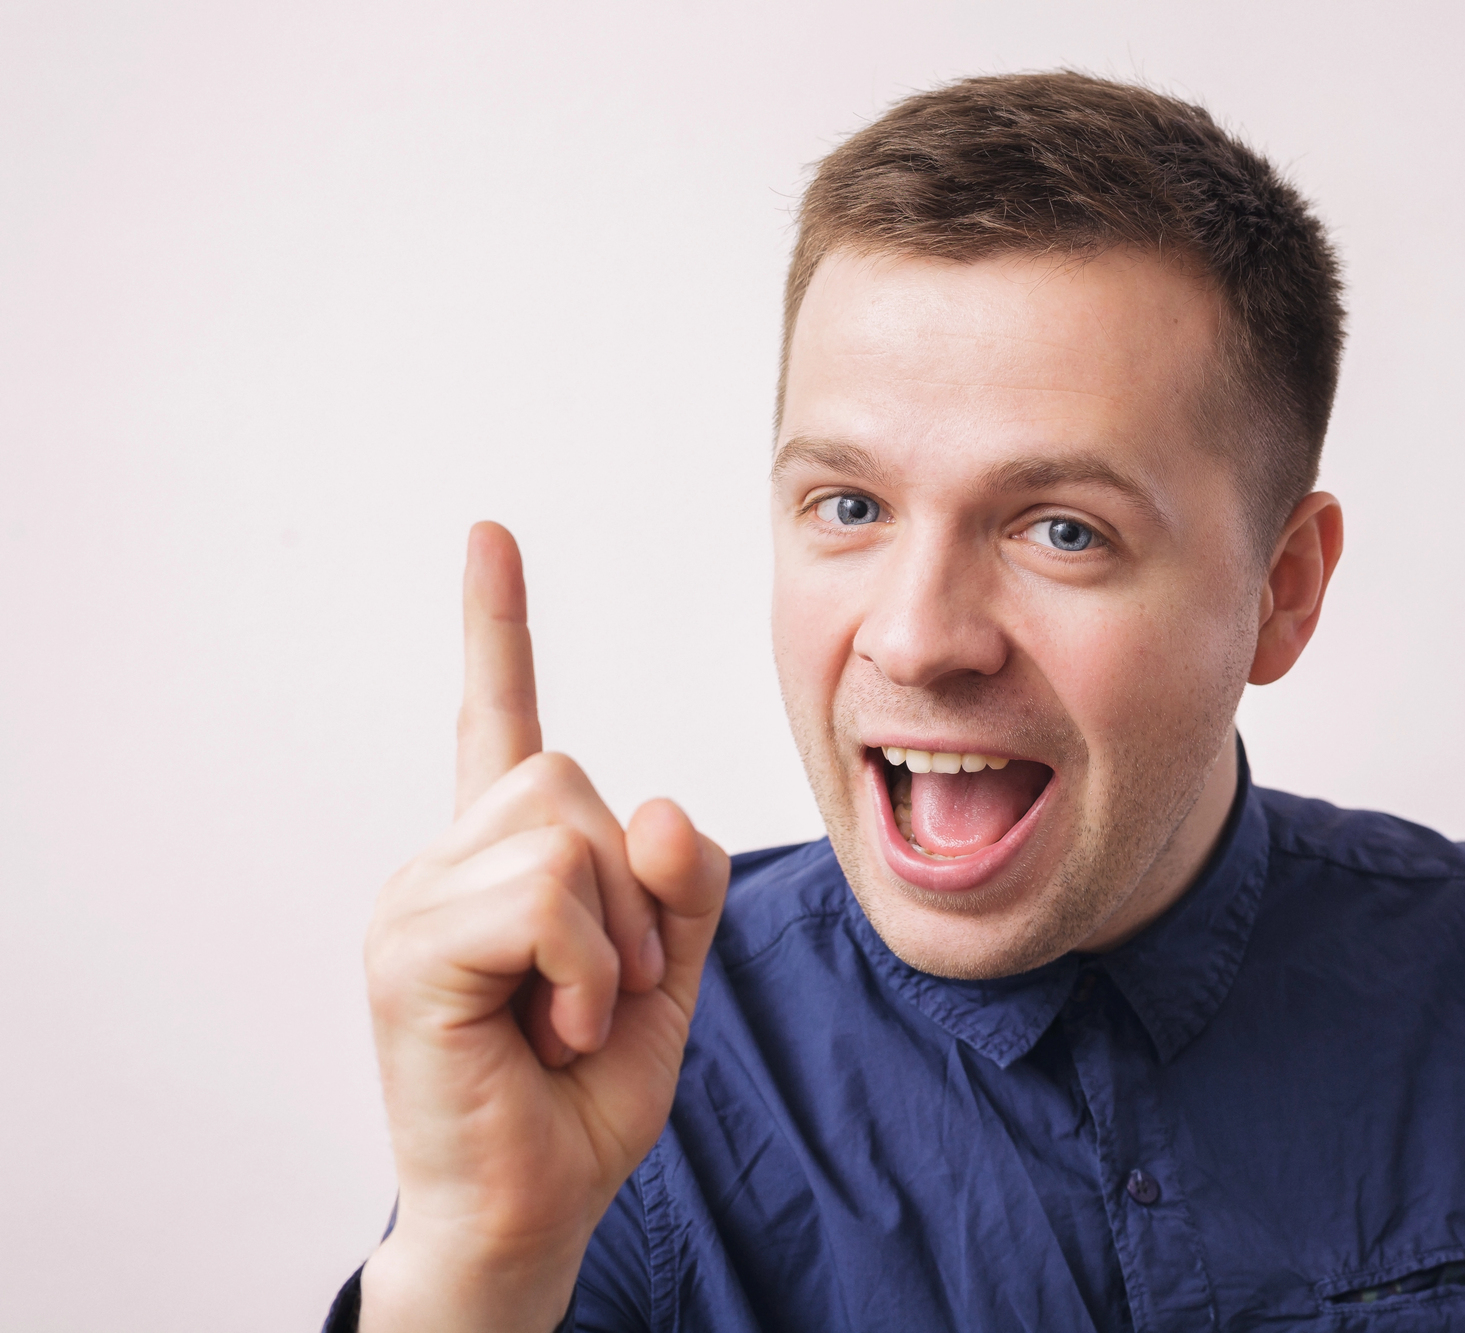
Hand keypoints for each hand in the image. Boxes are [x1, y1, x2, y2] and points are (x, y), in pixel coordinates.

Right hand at [358, 522, 727, 1332]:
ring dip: (613, 941)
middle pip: (575, 779)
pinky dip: (586, 970)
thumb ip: (679, 884)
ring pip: (567, 830)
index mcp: (499, 859)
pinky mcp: (412, 948)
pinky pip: (547, 895)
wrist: (531, 1210)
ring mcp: (415, 899)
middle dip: (630, 892)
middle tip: (601, 991)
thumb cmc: (584, 1096)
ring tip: (573, 1017)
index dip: (498, 627)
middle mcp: (443, 860)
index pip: (498, 717)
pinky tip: (557, 1030)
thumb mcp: (666, 975)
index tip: (490, 535)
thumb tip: (652, 802)